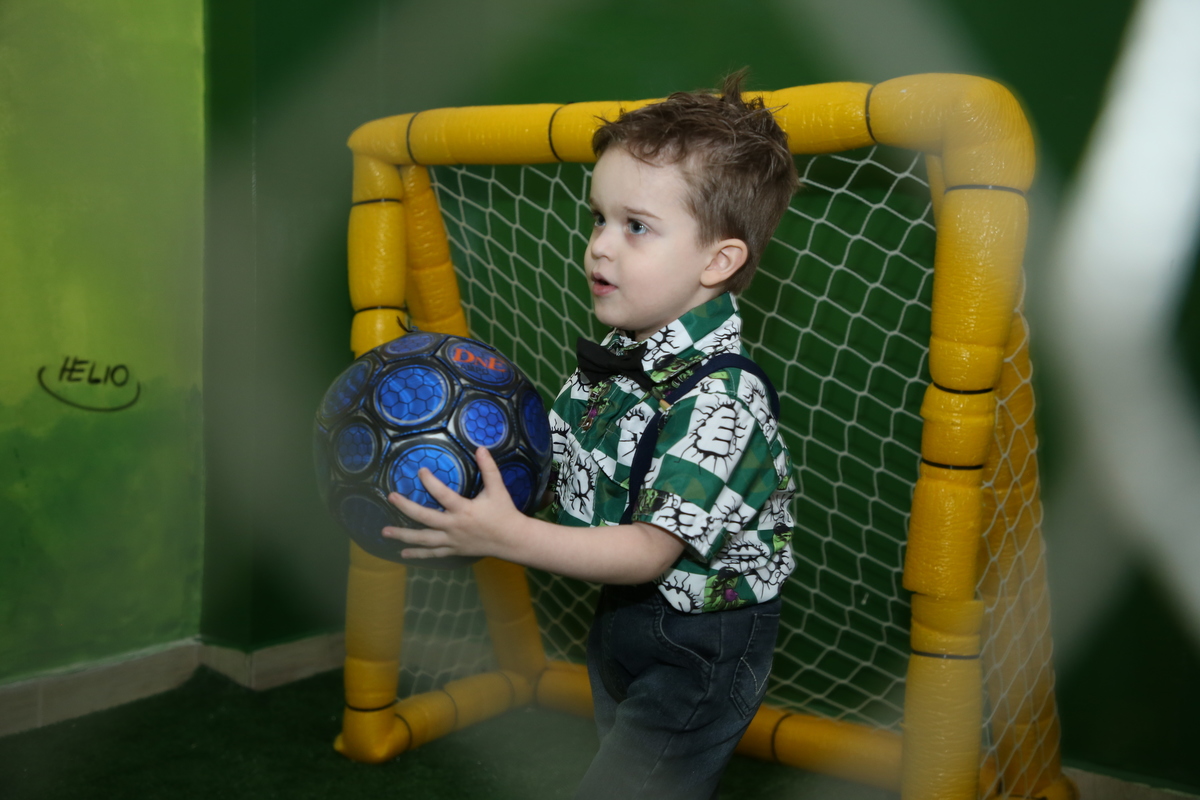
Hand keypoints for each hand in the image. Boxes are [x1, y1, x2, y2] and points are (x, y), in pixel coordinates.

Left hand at [382, 446, 521, 560]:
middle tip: (391, 498)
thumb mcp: (498, 489)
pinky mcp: (454, 550)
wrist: (511, 540)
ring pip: (424, 539)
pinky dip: (418, 553)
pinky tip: (402, 553)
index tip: (420, 471)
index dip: (430, 482)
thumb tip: (480, 448)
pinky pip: (433, 553)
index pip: (442, 495)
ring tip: (384, 532)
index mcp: (464, 510)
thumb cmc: (504, 513)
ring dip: (404, 535)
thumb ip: (489, 469)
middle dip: (406, 508)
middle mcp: (454, 526)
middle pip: (425, 518)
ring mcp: (452, 541)